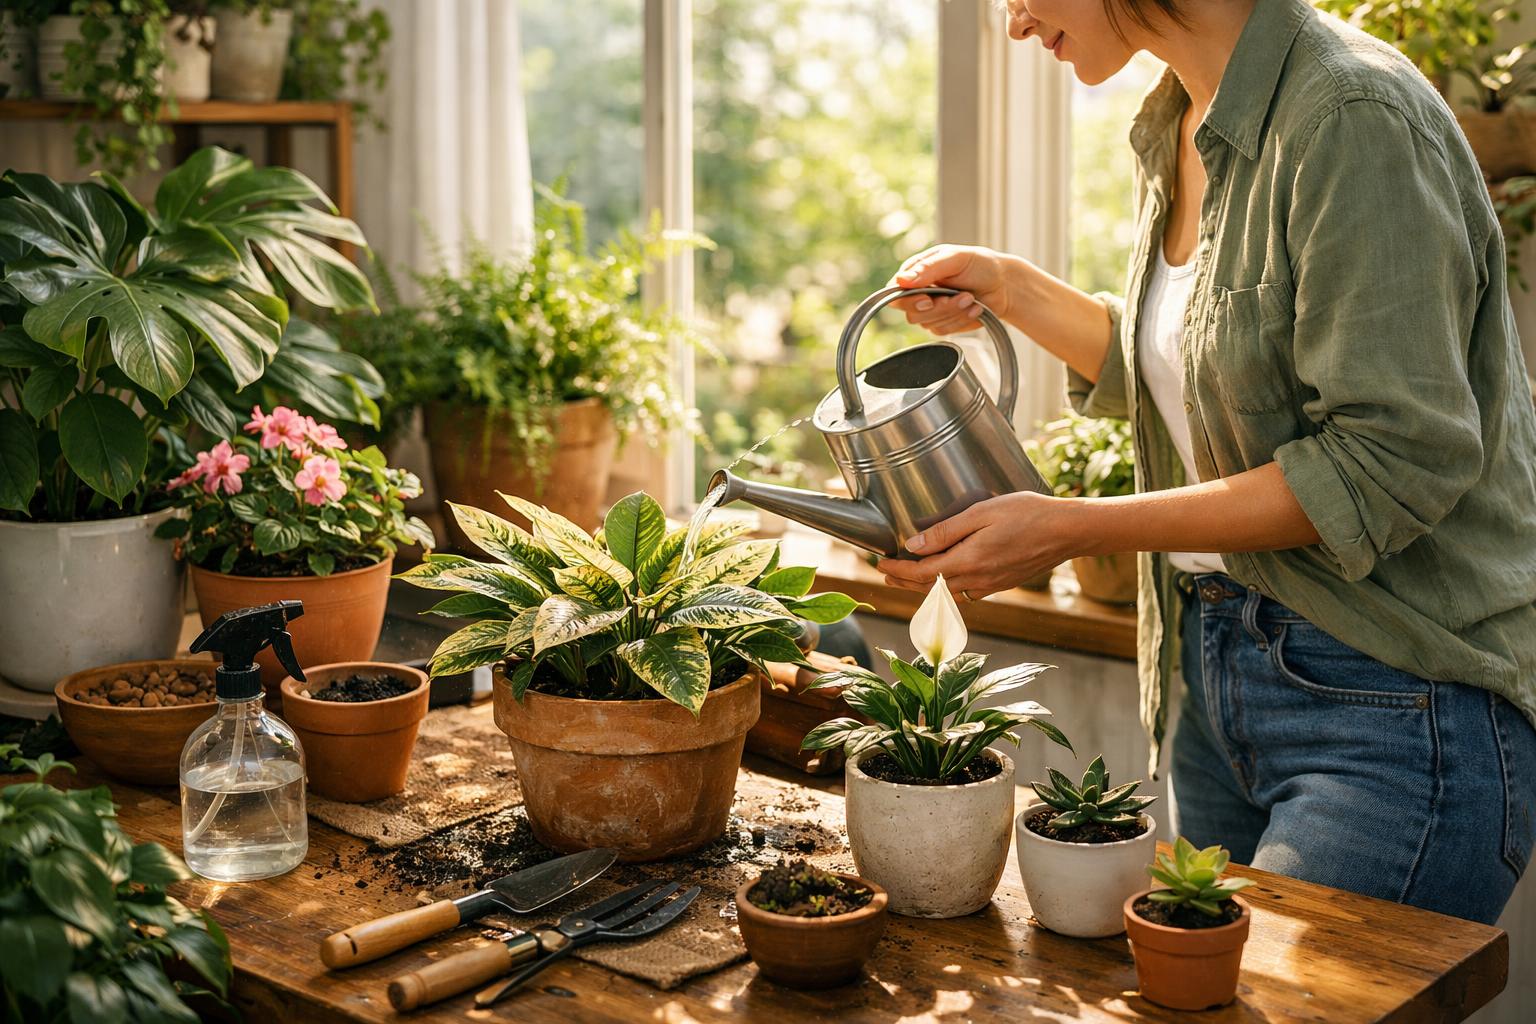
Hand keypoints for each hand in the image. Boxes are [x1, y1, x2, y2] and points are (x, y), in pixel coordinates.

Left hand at [876, 491, 1080, 599]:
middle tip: (886, 573)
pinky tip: (946, 581)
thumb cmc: (1027, 514)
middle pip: (930, 587)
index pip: (921, 573)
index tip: (881, 563)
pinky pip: (967, 593)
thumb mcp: (981, 513)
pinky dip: (948, 589)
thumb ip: (945, 531)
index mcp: (968, 562)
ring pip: (948, 593)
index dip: (897, 570)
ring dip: (925, 587)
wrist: (1068, 531)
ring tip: (909, 578)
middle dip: (905, 581)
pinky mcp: (1003, 584)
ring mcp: (991, 586)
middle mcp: (977, 580)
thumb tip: (913, 546)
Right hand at [888, 245, 1020, 335]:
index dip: (908, 300)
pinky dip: (961, 320)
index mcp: (916, 272)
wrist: (1004, 285)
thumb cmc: (981, 265)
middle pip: (912, 313)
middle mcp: (919, 292)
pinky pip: (943, 331)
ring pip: (928, 324)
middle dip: (940, 307)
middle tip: (962, 295)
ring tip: (971, 298)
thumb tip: (902, 280)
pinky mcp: (943, 324)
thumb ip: (928, 268)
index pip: (895, 292)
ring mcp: (931, 310)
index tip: (927, 300)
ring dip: (954, 312)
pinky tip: (974, 308)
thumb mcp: (955, 258)